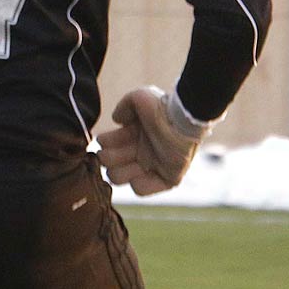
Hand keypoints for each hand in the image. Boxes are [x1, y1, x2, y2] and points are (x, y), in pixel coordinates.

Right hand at [96, 85, 210, 195]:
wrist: (183, 121)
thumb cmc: (162, 108)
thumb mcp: (139, 98)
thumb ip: (124, 106)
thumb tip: (118, 120)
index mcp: (132, 136)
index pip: (105, 146)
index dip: (107, 142)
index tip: (118, 134)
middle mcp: (139, 152)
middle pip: (107, 165)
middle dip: (111, 157)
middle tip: (126, 148)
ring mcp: (152, 167)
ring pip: (118, 179)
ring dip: (121, 170)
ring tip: (135, 160)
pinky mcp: (167, 179)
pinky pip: (140, 190)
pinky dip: (138, 183)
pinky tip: (144, 170)